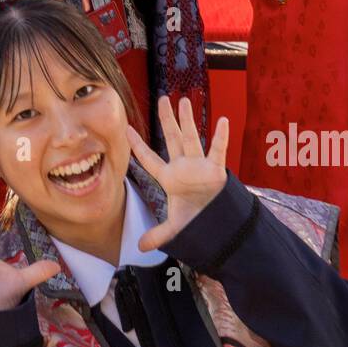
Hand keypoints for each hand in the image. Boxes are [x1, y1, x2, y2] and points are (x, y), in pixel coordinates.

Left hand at [129, 96, 229, 252]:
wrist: (219, 227)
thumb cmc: (198, 221)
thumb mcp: (175, 228)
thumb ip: (158, 234)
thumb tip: (140, 248)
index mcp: (170, 178)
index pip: (149, 159)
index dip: (138, 145)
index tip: (126, 129)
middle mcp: (183, 167)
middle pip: (173, 139)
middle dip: (167, 120)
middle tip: (162, 99)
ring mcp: (200, 166)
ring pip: (192, 138)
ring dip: (188, 121)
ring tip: (183, 101)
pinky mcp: (216, 170)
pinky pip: (218, 150)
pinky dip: (221, 137)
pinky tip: (221, 120)